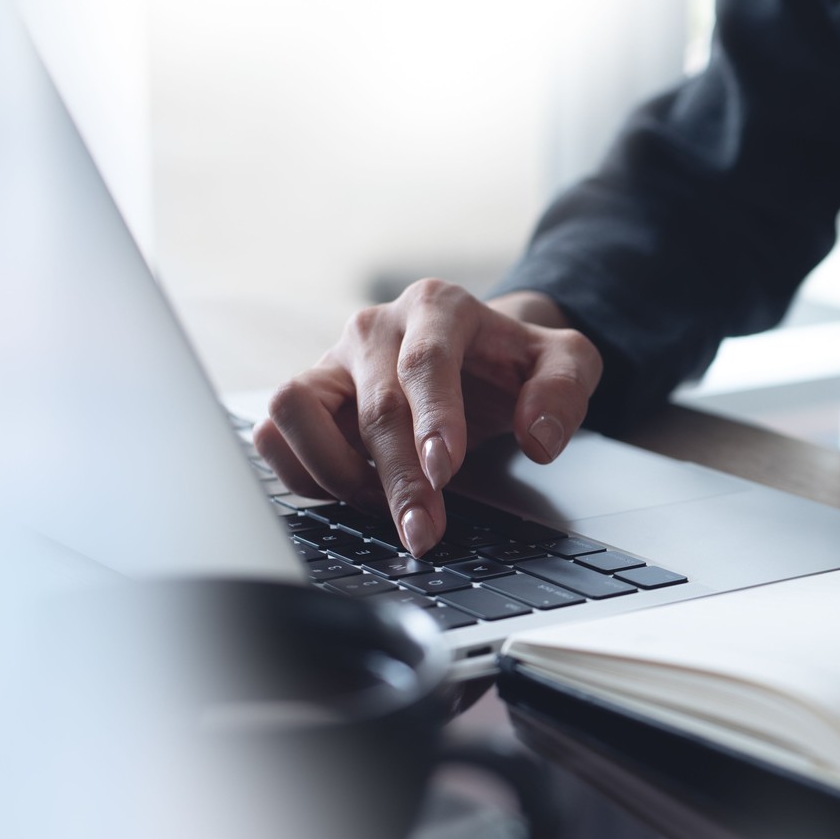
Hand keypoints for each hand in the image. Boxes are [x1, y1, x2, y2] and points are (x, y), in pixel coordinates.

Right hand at [255, 280, 601, 554]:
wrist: (477, 353)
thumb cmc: (512, 363)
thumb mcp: (565, 362)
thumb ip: (564, 390)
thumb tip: (538, 437)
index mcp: (438, 307)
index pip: (425, 362)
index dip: (432, 420)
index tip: (445, 472)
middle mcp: (375, 328)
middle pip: (373, 406)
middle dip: (398, 479)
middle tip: (423, 531)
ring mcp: (332, 360)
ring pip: (294, 409)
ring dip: (336, 472)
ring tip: (384, 506)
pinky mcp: (307, 395)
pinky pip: (274, 434)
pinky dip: (300, 471)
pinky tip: (348, 494)